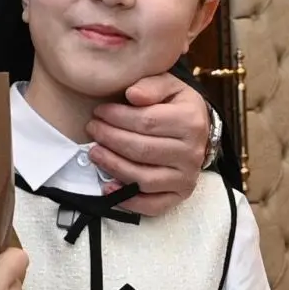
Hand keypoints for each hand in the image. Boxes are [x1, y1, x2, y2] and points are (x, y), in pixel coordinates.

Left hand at [86, 73, 207, 217]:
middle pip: (142, 150)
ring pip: (144, 178)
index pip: (146, 122)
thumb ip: (150, 85)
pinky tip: (108, 186)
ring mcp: (186, 177)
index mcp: (190, 121)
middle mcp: (192, 152)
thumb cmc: (174, 104)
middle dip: (110, 139)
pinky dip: (129, 200)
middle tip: (92, 129)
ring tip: (94, 152)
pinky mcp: (180, 195)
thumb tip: (132, 94)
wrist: (196, 128)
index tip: (99, 111)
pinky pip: (153, 205)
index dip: (117, 117)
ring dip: (113, 166)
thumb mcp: (168, 85)